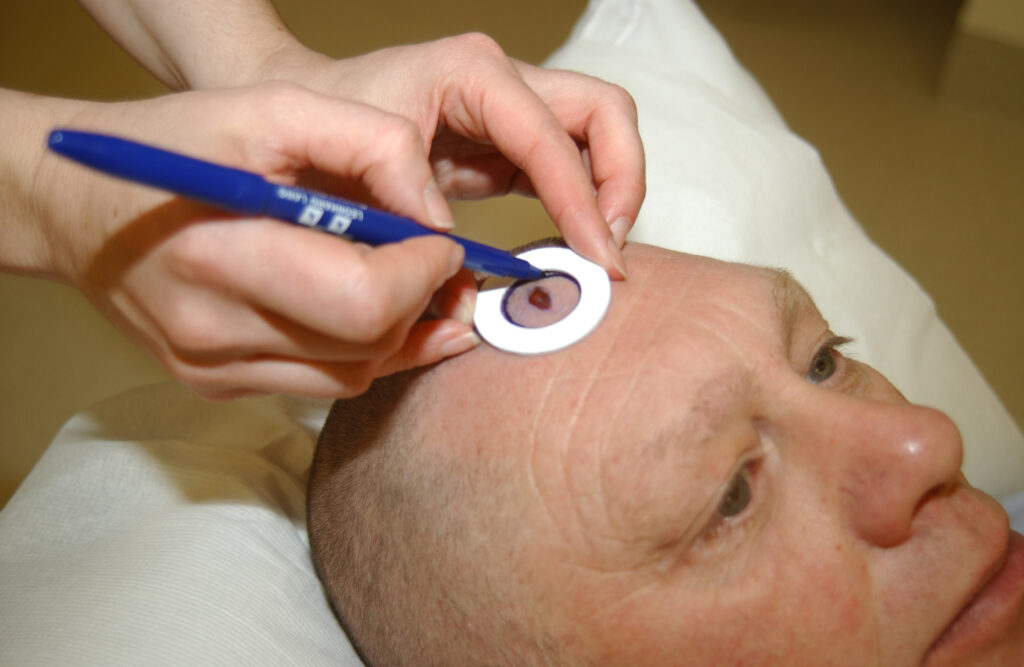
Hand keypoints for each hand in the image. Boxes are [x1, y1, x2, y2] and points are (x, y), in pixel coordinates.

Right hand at [28, 84, 479, 398]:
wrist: (76, 205)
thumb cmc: (175, 145)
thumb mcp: (273, 108)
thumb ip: (370, 145)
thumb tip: (435, 216)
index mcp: (220, 254)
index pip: (361, 300)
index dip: (423, 274)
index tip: (442, 242)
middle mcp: (210, 329)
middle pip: (365, 346)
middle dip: (423, 304)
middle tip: (442, 268)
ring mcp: (209, 367)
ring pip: (351, 376)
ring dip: (399, 333)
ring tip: (413, 287)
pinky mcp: (213, 384)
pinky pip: (318, 384)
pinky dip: (358, 351)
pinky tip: (366, 311)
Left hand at [251, 34, 644, 277]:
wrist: (303, 115)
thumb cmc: (326, 121)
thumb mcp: (354, 148)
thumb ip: (404, 189)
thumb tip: (455, 247)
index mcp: (473, 71)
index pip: (553, 137)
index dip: (584, 200)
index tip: (599, 259)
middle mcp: (505, 82)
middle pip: (604, 114)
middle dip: (622, 182)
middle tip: (611, 252)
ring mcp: (512, 113)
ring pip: (599, 137)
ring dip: (611, 195)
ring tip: (600, 256)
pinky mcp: (508, 148)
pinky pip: (568, 170)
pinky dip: (582, 207)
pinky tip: (574, 249)